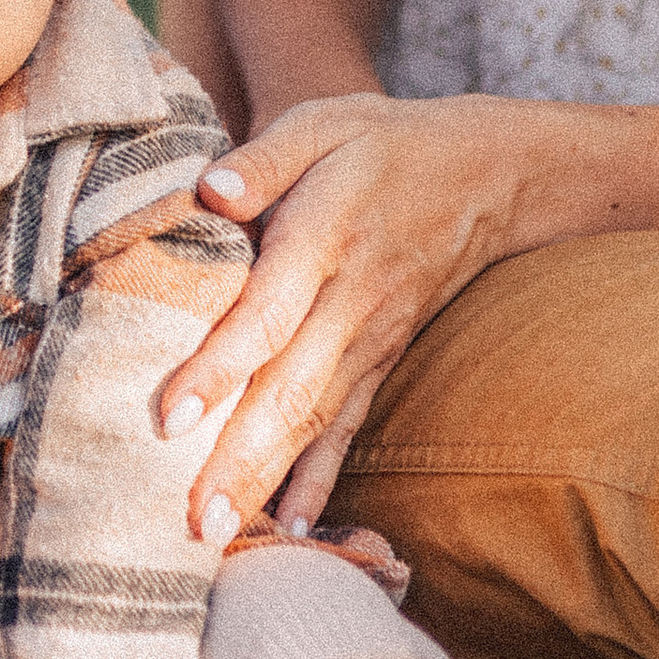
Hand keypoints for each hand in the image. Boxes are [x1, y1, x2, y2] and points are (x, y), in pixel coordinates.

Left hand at [159, 93, 553, 537]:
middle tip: (187, 519)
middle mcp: (350, 301)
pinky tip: (290, 525)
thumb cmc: (381, 144)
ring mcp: (371, 339)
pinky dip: (321, 478)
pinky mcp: (382, 360)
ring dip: (265, 480)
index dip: (220, 367)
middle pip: (289, 390)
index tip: (170, 417)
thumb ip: (262, 158)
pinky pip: (349, 427)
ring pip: (314, 420)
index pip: (267, 312)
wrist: (489, 173)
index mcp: (325, 238)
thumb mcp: (322, 123)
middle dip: (237, 458)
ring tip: (216, 534)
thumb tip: (207, 191)